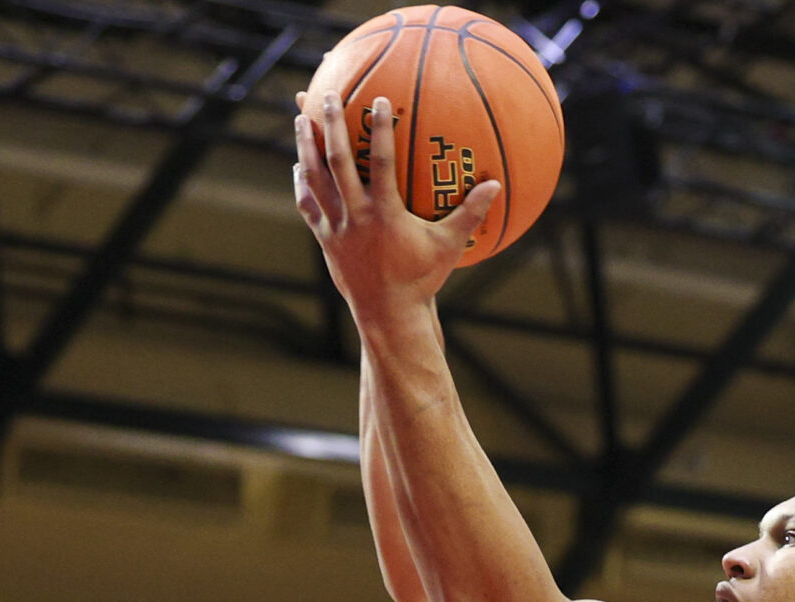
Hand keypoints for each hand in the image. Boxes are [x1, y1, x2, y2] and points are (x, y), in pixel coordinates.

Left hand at [293, 90, 499, 321]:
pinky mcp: (324, 239)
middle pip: (337, 161)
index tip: (378, 100)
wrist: (388, 316)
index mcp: (384, 214)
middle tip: (325, 93)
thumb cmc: (421, 280)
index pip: (381, 162)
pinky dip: (302, 183)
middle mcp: (355, 216)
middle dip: (330, 124)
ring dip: (305, 146)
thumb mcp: (448, 247)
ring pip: (314, 179)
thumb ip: (469, 214)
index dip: (379, 129)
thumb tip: (496, 186)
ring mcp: (335, 227)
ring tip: (299, 118)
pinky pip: (308, 205)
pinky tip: (298, 166)